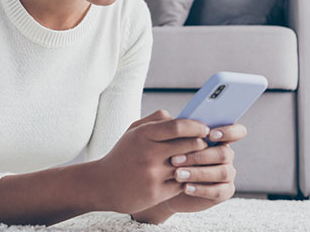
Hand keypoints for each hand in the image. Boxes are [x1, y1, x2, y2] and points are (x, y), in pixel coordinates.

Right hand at [92, 110, 210, 214]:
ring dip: (198, 163)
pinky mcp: (156, 193)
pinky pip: (183, 183)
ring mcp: (153, 175)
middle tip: (206, 144)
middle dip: (202, 144)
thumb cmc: (123, 154)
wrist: (103, 185)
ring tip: (201, 160)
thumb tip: (182, 117)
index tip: (205, 129)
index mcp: (143, 135)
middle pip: (190, 145)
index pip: (178, 126)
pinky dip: (188, 179)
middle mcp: (148, 154)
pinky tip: (188, 176)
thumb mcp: (133, 131)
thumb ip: (156, 120)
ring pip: (189, 166)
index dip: (197, 126)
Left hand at [138, 122, 246, 217]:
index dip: (228, 131)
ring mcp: (227, 174)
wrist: (166, 185)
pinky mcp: (224, 192)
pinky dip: (201, 189)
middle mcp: (226, 155)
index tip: (210, 134)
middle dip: (200, 156)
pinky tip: (185, 187)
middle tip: (175, 159)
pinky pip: (219, 191)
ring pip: (222, 172)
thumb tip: (175, 120)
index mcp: (219, 139)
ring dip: (198, 173)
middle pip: (225, 153)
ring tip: (176, 174)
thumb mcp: (174, 143)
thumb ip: (181, 131)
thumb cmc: (170, 157)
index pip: (236, 131)